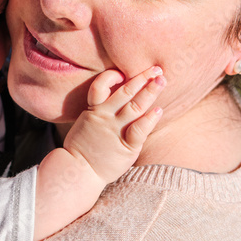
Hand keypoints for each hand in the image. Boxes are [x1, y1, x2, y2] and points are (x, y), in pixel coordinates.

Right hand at [64, 66, 164, 183]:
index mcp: (93, 110)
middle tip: (156, 69)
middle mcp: (105, 117)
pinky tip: (158, 111)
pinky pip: (139, 130)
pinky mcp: (126, 147)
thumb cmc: (83, 148)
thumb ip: (98, 111)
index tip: (122, 72)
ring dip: (149, 92)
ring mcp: (115, 131)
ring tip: (161, 81)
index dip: (111, 76)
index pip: (100, 86)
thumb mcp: (85, 123)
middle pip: (125, 92)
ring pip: (134, 106)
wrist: (78, 170)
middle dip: (142, 78)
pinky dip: (149, 119)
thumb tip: (112, 99)